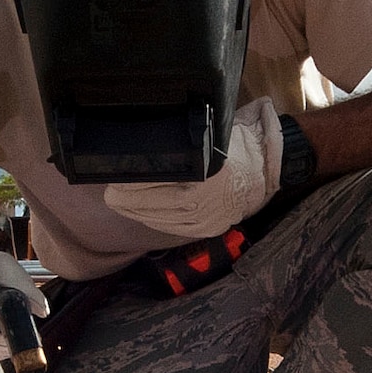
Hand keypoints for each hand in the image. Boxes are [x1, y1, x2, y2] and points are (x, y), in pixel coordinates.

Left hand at [104, 96, 282, 239]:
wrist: (261, 174)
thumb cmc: (233, 152)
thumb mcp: (208, 143)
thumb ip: (180, 148)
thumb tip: (145, 145)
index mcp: (205, 175)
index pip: (158, 182)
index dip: (133, 184)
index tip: (116, 179)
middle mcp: (205, 200)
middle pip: (154, 204)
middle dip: (127, 201)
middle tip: (110, 194)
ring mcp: (206, 219)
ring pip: (161, 220)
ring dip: (137, 213)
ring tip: (122, 204)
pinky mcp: (206, 229)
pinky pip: (173, 229)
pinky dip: (155, 222)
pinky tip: (143, 214)